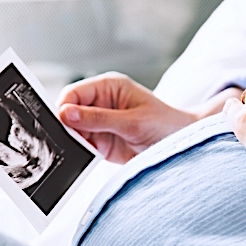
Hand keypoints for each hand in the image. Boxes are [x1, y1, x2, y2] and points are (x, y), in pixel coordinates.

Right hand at [58, 72, 197, 163]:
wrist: (183, 146)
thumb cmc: (165, 125)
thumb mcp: (133, 121)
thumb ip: (99, 118)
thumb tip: (66, 113)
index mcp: (108, 87)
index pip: (74, 93)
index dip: (64, 107)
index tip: (62, 123)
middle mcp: (101, 104)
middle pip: (69, 112)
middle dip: (67, 126)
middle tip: (70, 140)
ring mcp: (101, 124)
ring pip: (74, 132)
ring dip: (74, 142)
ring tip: (84, 150)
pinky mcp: (104, 143)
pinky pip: (84, 147)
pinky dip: (82, 154)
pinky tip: (87, 158)